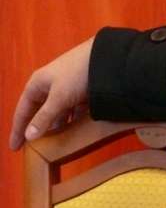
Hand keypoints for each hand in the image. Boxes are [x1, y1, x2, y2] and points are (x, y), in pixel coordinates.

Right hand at [9, 36, 94, 150]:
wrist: (108, 58)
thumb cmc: (78, 73)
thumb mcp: (59, 98)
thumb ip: (44, 117)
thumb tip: (29, 136)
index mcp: (37, 84)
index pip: (22, 111)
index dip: (18, 129)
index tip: (15, 147)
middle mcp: (50, 85)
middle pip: (40, 112)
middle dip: (38, 128)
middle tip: (36, 149)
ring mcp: (67, 88)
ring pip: (58, 112)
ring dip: (57, 126)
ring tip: (57, 144)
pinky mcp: (83, 91)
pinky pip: (74, 110)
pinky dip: (73, 120)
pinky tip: (76, 132)